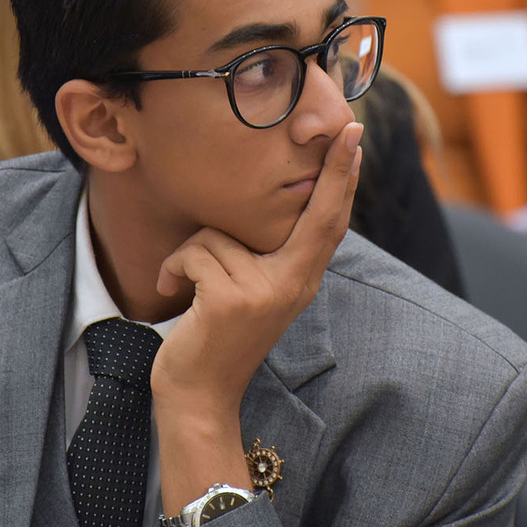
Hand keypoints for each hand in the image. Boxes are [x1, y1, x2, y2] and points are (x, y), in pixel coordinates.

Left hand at [151, 121, 362, 511]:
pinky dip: (172, 270)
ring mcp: (265, 292)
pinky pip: (195, 253)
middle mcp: (294, 284)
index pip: (329, 222)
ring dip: (190, 255)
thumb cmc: (215, 337)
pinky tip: (171, 292)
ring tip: (186, 285)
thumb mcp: (251, 293)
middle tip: (346, 129)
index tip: (355, 139)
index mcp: (300, 280)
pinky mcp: (232, 299)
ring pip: (220, 234)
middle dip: (332, 169)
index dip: (343, 179)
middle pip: (315, 214)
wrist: (198, 396)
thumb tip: (269, 205)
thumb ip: (265, 257)